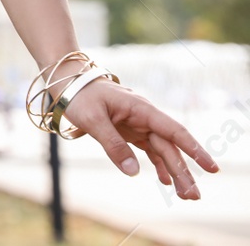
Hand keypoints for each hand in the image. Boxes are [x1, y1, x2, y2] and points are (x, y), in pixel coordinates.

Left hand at [62, 77, 219, 198]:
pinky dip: (158, 165)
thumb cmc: (80, 96)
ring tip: (185, 195)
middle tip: (193, 196)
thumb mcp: (93, 119)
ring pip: (162, 151)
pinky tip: (165, 182)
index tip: (211, 167)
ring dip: (174, 172)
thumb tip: (133, 172)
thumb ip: (112, 144)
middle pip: (170, 147)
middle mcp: (145, 117)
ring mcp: (139, 124)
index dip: (194, 149)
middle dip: (183, 172)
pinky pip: (149, 150)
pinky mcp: (130, 131)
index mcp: (142, 109)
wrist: (68, 83)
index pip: (174, 131)